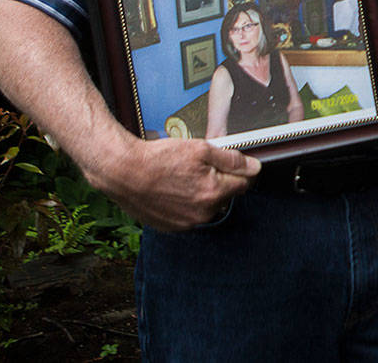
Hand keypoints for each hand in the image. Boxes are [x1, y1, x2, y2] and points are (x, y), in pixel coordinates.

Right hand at [86, 137, 260, 231]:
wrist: (123, 172)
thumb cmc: (159, 159)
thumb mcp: (201, 149)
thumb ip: (232, 160)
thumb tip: (254, 167)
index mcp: (213, 193)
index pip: (244, 184)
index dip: (240, 170)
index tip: (230, 163)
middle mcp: (203, 213)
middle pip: (226, 195)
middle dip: (220, 181)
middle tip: (200, 166)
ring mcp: (187, 223)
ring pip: (208, 206)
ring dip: (203, 193)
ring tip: (183, 177)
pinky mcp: (173, 227)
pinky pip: (190, 215)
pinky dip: (187, 203)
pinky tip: (173, 189)